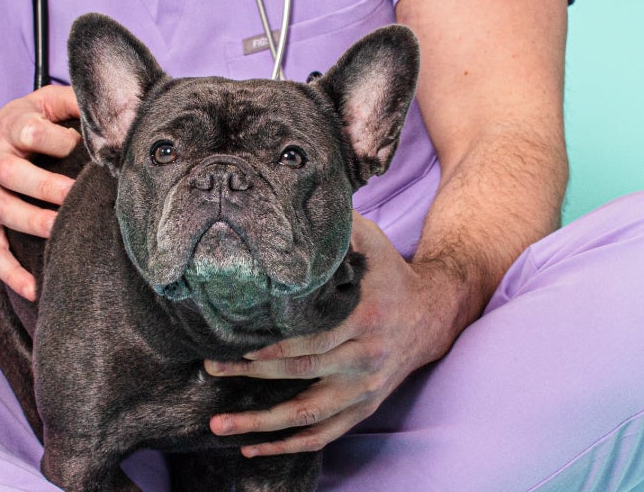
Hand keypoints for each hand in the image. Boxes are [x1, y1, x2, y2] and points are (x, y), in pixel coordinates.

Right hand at [0, 85, 82, 301]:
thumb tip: (107, 102)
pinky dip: (10, 274)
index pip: (30, 131)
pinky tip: (34, 290)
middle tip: (76, 194)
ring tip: (62, 231)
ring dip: (33, 223)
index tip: (85, 147)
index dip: (56, 139)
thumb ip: (69, 100)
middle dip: (44, 185)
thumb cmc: (13, 129)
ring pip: (3, 211)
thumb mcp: (36, 104)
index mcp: (10, 129)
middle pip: (12, 173)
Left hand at [202, 216, 464, 456]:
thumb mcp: (370, 240)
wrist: (433, 315)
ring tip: (218, 426)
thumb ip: (338, 226)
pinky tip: (251, 447)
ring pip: (309, 415)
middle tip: (211, 368)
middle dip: (252, 376)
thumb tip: (297, 197)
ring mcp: (364, 390)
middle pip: (302, 375)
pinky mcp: (362, 407)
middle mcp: (364, 360)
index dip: (274, 349)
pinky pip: (323, 435)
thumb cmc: (389, 272)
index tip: (238, 348)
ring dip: (262, 426)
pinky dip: (288, 446)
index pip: (312, 339)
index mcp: (364, 319)